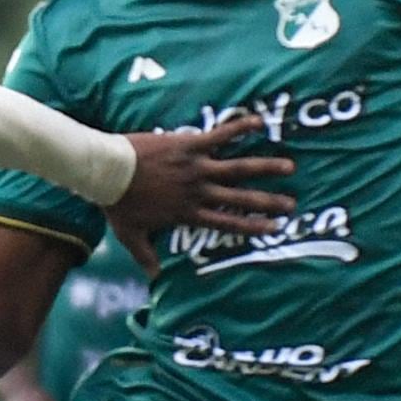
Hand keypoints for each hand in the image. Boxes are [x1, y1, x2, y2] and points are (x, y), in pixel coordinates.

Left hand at [114, 113, 294, 241]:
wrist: (108, 171)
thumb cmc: (118, 203)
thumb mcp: (131, 235)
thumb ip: (145, 256)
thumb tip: (154, 278)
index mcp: (187, 213)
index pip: (226, 223)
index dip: (251, 226)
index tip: (274, 229)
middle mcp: (197, 192)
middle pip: (239, 198)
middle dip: (267, 201)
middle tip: (292, 204)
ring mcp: (196, 167)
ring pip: (237, 168)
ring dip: (265, 167)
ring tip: (289, 166)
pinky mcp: (189, 144)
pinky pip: (219, 135)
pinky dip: (239, 128)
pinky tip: (259, 122)